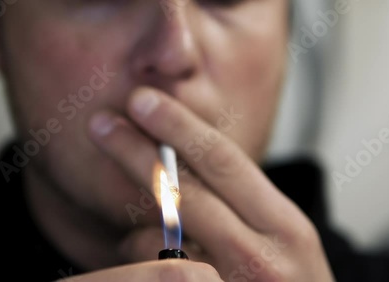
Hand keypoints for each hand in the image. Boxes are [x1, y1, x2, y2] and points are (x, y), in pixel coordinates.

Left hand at [88, 87, 334, 280]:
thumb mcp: (284, 240)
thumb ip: (245, 204)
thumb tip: (185, 160)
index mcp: (286, 227)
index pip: (225, 162)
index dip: (179, 126)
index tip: (144, 101)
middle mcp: (261, 258)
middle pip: (186, 190)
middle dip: (137, 151)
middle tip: (101, 123)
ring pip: (160, 239)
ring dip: (138, 225)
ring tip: (137, 226)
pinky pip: (152, 271)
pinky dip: (138, 257)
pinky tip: (140, 260)